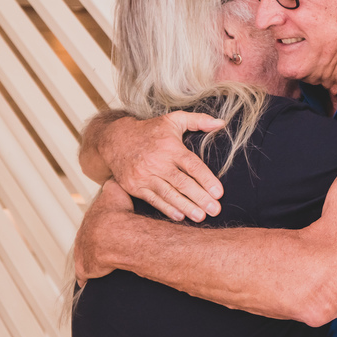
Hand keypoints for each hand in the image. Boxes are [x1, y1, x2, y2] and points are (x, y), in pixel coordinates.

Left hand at [74, 180, 133, 284]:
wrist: (114, 234)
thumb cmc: (118, 212)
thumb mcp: (116, 190)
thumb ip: (113, 184)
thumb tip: (114, 177)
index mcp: (91, 218)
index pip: (94, 222)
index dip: (101, 225)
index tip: (106, 228)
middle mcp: (82, 236)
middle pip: (87, 240)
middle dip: (94, 243)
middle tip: (105, 247)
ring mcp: (82, 253)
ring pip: (84, 257)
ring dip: (91, 261)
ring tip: (101, 265)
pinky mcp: (85, 269)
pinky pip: (84, 276)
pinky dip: (87, 279)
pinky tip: (89, 283)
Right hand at [100, 111, 225, 221]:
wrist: (115, 140)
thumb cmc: (150, 130)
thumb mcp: (173, 120)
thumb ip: (198, 120)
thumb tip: (221, 123)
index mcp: (170, 147)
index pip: (192, 165)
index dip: (206, 179)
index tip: (219, 192)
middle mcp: (157, 162)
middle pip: (182, 183)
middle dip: (200, 198)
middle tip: (215, 210)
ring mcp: (145, 176)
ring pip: (169, 194)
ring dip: (186, 207)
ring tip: (201, 217)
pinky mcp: (135, 186)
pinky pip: (153, 200)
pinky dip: (167, 209)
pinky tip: (180, 216)